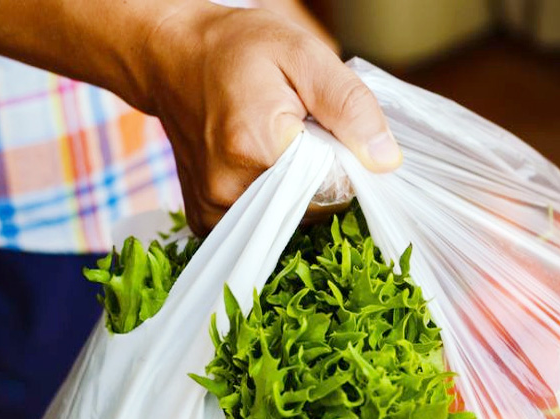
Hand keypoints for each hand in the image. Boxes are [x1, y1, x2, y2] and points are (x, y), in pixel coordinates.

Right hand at [131, 2, 401, 234]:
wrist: (173, 58)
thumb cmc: (238, 49)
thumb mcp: (303, 53)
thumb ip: (350, 106)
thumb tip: (385, 161)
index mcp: (255, 145)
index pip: (335, 187)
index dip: (345, 162)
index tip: (329, 132)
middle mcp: (228, 188)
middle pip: (312, 210)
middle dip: (322, 177)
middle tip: (301, 134)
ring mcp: (213, 210)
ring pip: (290, 222)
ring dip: (299, 192)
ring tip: (278, 149)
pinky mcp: (205, 221)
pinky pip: (263, 227)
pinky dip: (274, 204)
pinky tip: (262, 169)